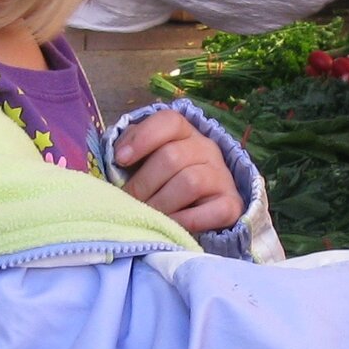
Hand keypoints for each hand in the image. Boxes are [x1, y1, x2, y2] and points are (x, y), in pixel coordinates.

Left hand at [116, 110, 245, 233]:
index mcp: (184, 133)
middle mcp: (207, 149)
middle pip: (172, 156)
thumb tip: (116, 158)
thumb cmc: (162, 183)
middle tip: (129, 202)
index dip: (143, 138)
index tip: (120, 160)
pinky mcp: (232, 204)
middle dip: (144, 183)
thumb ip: (129, 151)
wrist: (201, 212)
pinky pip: (212, 211)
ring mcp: (222, 176)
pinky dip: (187, 221)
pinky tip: (171, 226)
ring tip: (147, 216)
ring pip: (190, 182)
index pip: (169, 121)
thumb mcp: (144, 161)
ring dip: (162, 203)